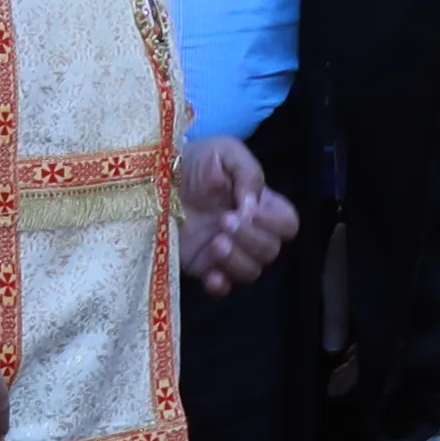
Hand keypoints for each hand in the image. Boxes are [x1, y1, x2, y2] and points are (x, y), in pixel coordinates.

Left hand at [178, 131, 296, 295]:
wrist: (151, 176)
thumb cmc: (192, 161)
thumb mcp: (224, 152)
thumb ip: (248, 173)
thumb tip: (252, 207)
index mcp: (258, 204)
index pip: (288, 224)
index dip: (275, 222)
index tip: (249, 209)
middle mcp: (247, 231)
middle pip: (271, 250)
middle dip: (251, 237)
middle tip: (224, 220)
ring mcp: (225, 251)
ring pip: (252, 271)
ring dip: (238, 259)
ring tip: (215, 241)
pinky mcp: (201, 266)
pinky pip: (223, 288)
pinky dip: (221, 284)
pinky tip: (210, 273)